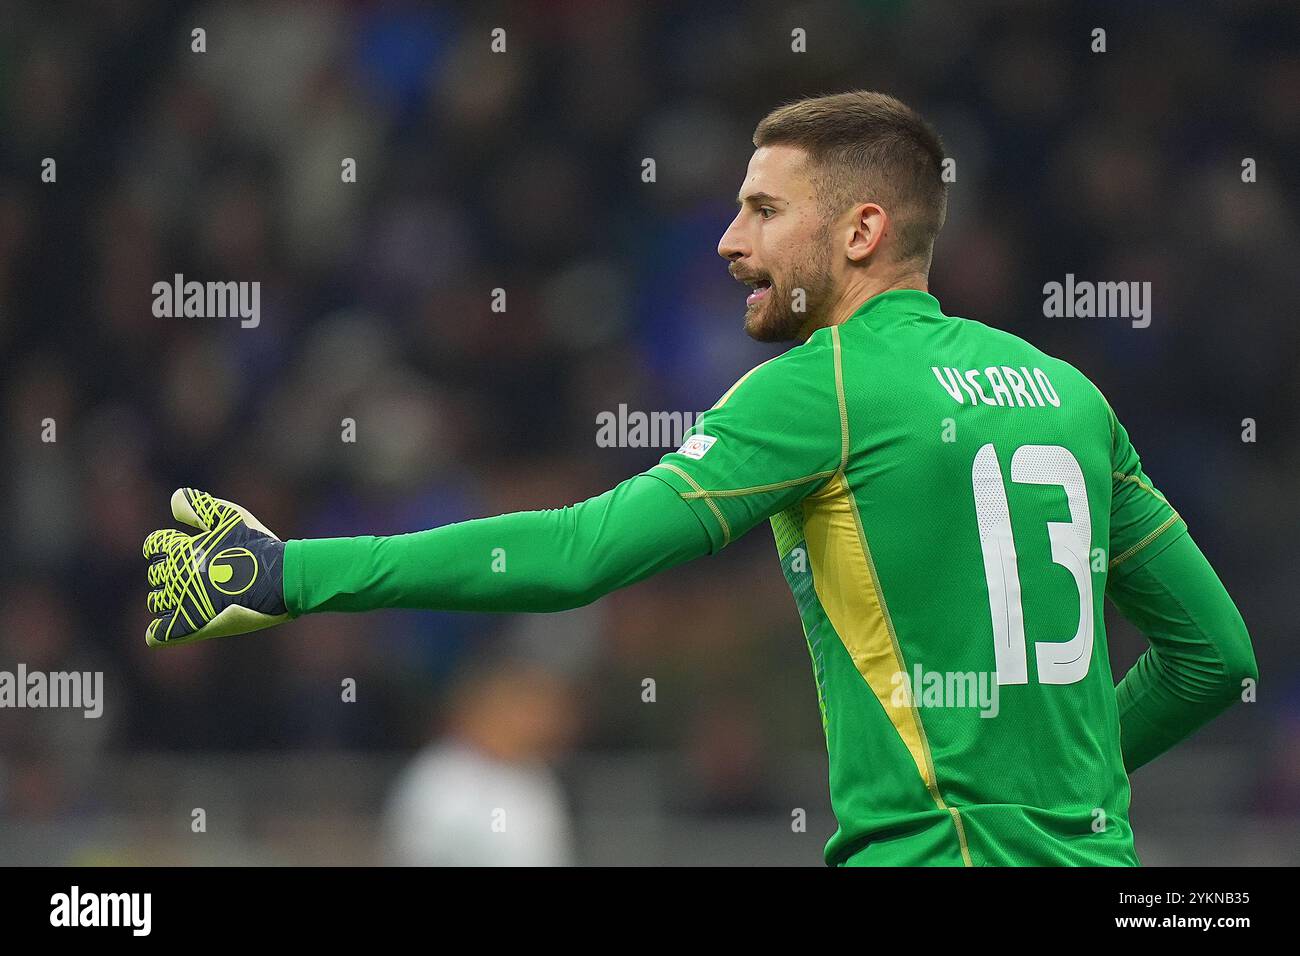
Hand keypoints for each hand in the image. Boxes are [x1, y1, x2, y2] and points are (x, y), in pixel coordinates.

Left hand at [143, 488, 289, 646]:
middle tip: (198, 576)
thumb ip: (199, 506)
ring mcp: (181, 602)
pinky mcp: (190, 627)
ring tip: (193, 599)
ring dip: (169, 599)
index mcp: (181, 549)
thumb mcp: (232, 517)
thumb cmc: (259, 547)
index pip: (154, 545)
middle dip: (171, 574)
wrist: (282, 579)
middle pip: (156, 574)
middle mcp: (175, 574)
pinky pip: (157, 635)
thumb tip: (174, 498)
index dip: (165, 547)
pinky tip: (174, 627)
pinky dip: (160, 632)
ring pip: (157, 601)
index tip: (181, 550)